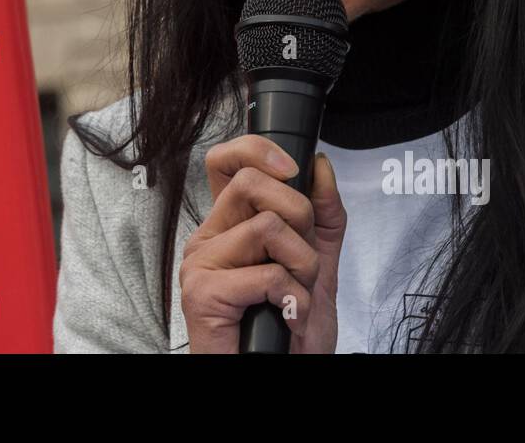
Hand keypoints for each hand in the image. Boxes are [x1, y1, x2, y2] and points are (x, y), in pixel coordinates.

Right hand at [180, 135, 345, 352]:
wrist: (279, 374)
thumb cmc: (287, 332)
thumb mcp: (316, 266)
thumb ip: (323, 217)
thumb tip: (321, 165)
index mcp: (230, 226)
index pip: (226, 162)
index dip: (259, 150)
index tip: (293, 170)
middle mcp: (210, 238)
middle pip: (251, 182)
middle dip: (300, 217)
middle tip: (301, 259)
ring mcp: (201, 263)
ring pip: (268, 226)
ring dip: (302, 268)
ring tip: (295, 296)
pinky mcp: (203, 292)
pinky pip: (267, 273)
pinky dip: (293, 298)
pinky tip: (286, 316)